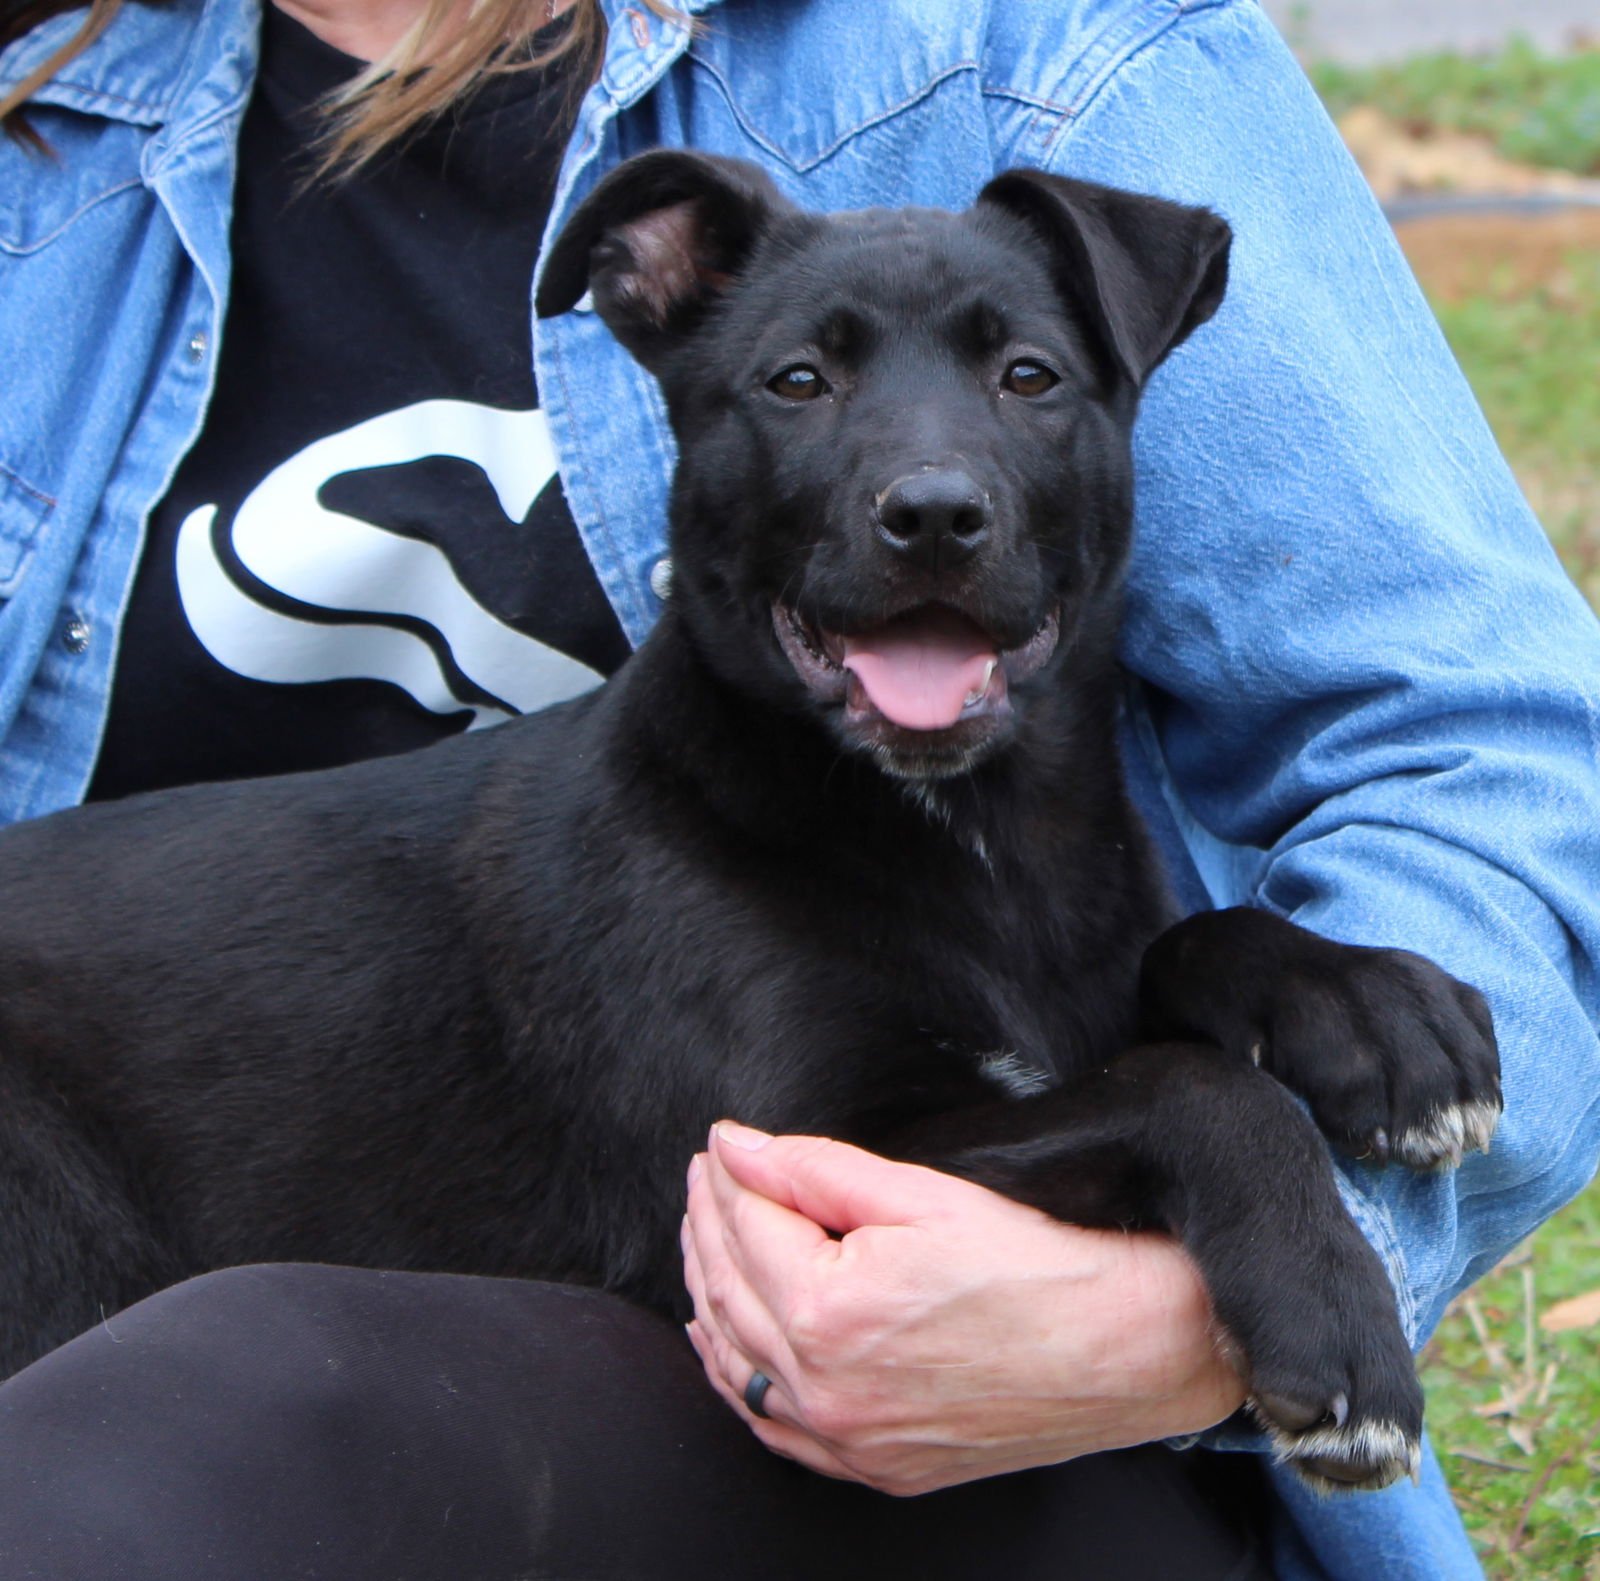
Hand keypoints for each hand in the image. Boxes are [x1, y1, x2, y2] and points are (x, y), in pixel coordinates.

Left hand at [681, 1122, 1246, 1495]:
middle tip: (706, 1179)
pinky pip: (775, 1428)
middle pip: (730, 1291)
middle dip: (708, 1225)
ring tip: (705, 1239)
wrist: (1129, 1348)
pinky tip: (725, 1342)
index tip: (718, 1146)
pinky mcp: (877, 1467)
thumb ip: (815, 1169)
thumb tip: (738, 1147)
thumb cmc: (1040, 1266)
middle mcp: (827, 1388)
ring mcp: (850, 1438)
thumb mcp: (924, 1194)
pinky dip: (738, 1376)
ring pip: (738, 1363)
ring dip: (710, 1294)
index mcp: (831, 1312)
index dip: (726, 1178)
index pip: (748, 1227)